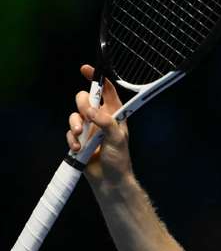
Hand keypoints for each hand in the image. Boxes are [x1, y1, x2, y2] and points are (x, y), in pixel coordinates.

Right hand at [67, 64, 132, 184]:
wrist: (110, 180)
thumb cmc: (119, 159)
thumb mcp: (117, 137)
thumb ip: (105, 121)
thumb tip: (89, 109)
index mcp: (114, 114)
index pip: (106, 91)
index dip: (97, 78)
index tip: (85, 69)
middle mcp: (100, 119)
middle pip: (84, 100)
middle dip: (81, 105)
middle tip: (86, 116)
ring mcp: (89, 129)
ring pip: (74, 116)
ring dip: (75, 125)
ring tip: (80, 137)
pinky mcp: (79, 140)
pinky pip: (70, 133)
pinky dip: (72, 140)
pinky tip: (78, 149)